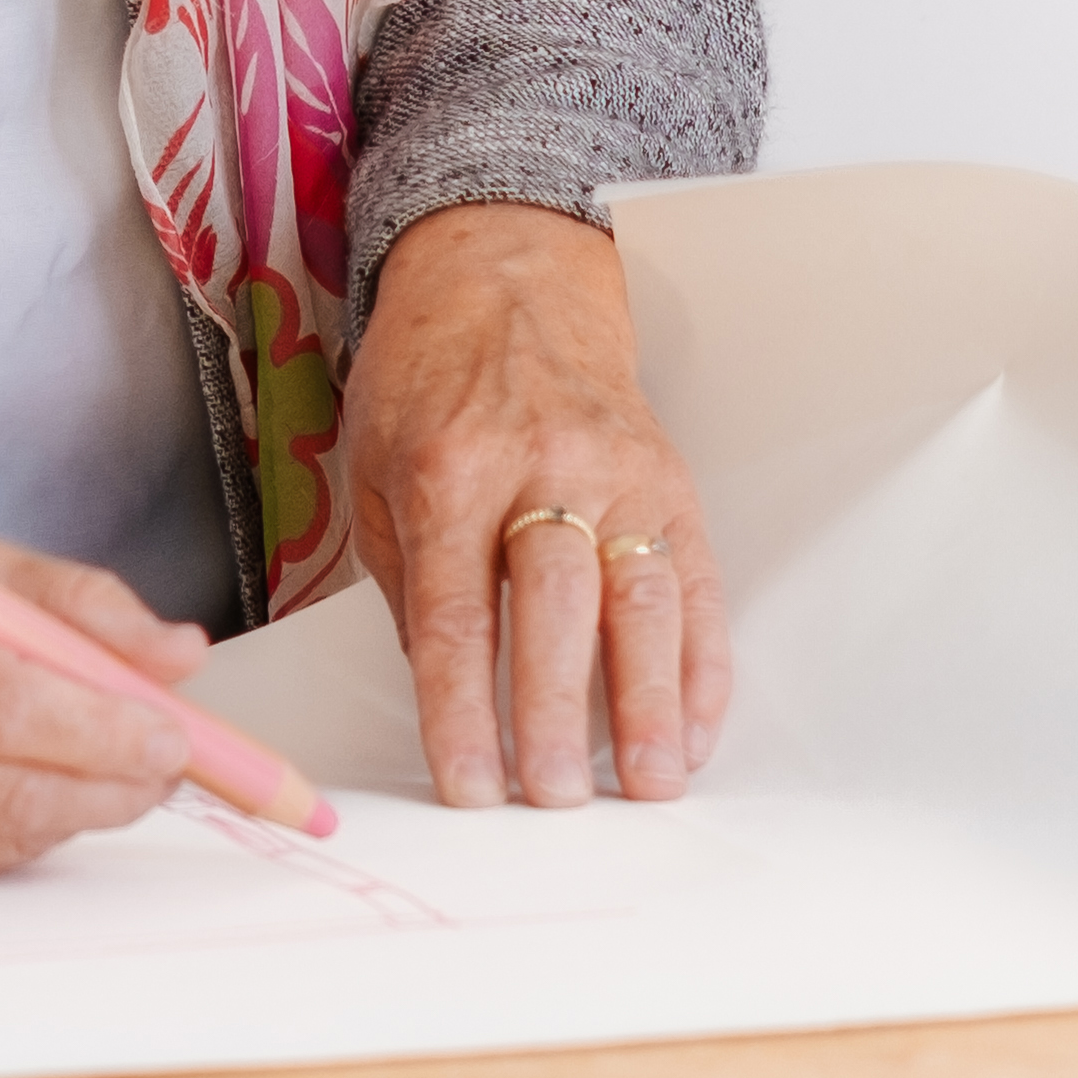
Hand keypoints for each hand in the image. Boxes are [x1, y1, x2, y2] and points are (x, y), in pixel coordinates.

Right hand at [0, 510, 206, 881]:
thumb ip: (70, 601)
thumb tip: (179, 654)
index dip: (99, 728)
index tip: (170, 731)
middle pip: (1, 788)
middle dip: (109, 785)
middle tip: (168, 763)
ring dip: (76, 810)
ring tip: (117, 772)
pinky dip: (22, 829)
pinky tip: (39, 789)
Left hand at [346, 201, 726, 809]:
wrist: (506, 280)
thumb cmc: (428, 381)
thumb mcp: (375, 466)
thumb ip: (408, 579)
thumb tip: (446, 691)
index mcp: (450, 469)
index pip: (455, 613)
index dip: (461, 710)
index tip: (471, 786)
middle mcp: (542, 467)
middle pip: (555, 608)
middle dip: (556, 713)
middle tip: (558, 797)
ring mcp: (618, 473)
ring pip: (640, 599)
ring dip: (648, 702)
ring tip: (651, 783)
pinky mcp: (670, 482)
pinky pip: (696, 582)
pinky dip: (701, 662)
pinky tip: (695, 726)